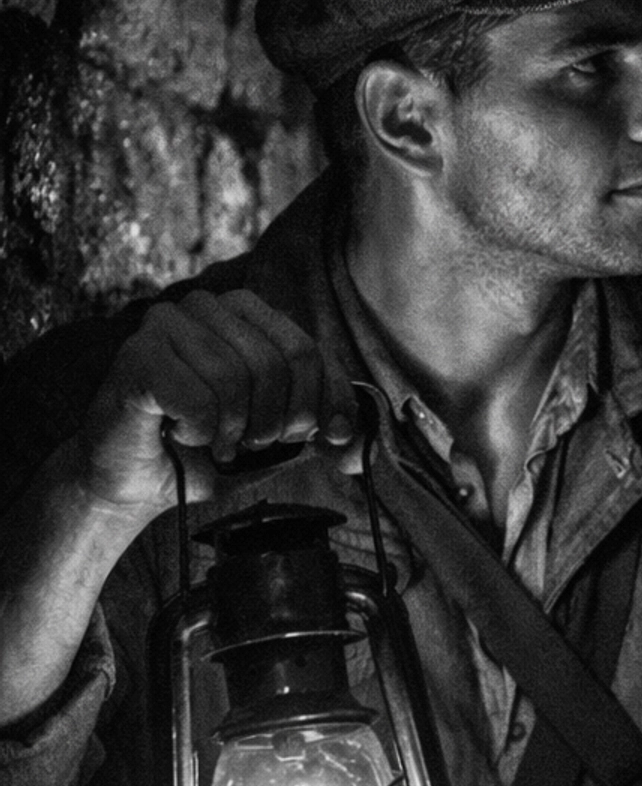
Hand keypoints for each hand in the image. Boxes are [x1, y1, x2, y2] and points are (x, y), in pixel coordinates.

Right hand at [75, 288, 357, 518]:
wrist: (140, 479)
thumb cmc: (209, 450)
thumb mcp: (279, 439)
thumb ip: (321, 428)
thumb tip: (360, 440)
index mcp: (247, 313)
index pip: (310, 352)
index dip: (323, 404)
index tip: (319, 438)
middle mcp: (208, 306)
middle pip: (280, 362)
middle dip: (276, 421)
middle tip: (251, 443)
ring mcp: (167, 323)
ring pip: (235, 379)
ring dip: (233, 429)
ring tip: (216, 440)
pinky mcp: (137, 355)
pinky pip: (198, 399)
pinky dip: (199, 431)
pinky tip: (181, 432)